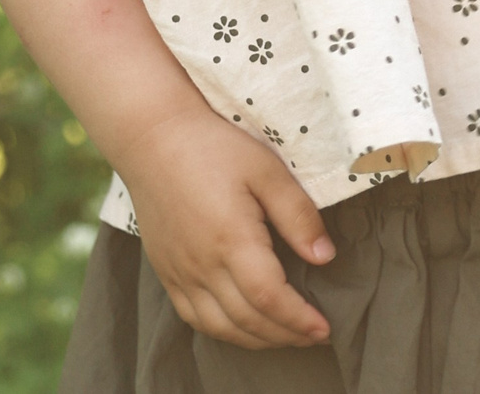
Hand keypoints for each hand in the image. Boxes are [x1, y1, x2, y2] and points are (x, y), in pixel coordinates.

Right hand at [112, 105, 335, 349]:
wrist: (154, 140)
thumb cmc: (216, 148)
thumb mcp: (268, 170)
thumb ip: (298, 215)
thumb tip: (325, 257)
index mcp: (230, 239)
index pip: (269, 298)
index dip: (299, 320)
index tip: (326, 328)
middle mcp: (201, 265)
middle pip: (246, 320)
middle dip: (285, 336)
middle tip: (315, 337)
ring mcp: (179, 272)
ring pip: (218, 326)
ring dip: (256, 340)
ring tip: (288, 337)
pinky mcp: (166, 271)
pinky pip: (193, 317)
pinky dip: (223, 331)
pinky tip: (244, 326)